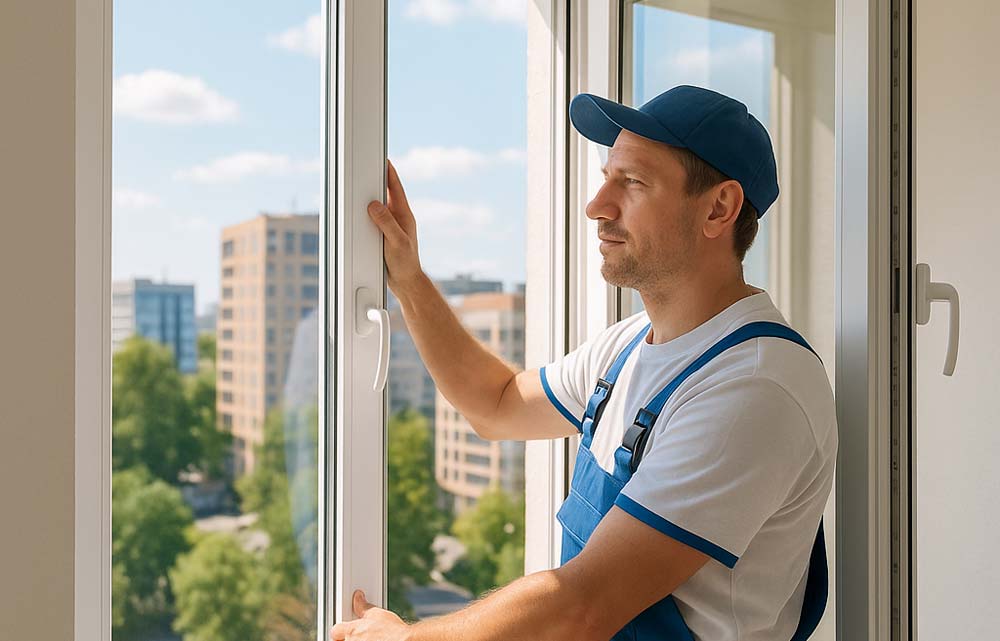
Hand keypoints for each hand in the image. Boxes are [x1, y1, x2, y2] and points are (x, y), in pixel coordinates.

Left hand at [329, 590, 410, 640]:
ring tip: (373, 638)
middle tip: (363, 633)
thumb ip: (362, 606)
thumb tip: (358, 597)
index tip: (348, 626)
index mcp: (351, 632)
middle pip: (342, 640)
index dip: (341, 628)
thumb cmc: (392, 631)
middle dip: (350, 636)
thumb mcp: (376, 613)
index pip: (335, 630)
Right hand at [368, 160, 423, 295]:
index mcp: (404, 215)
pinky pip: (371, 219)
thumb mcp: (396, 242)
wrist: (405, 281)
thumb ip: (387, 223)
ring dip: (367, 197)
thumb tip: (374, 205)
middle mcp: (397, 217)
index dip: (389, 172)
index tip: (383, 158)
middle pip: (384, 193)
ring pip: (376, 206)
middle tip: (366, 167)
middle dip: (375, 180)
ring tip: (358, 187)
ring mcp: (389, 225)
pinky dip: (363, 214)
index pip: (396, 188)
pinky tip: (355, 212)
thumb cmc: (405, 263)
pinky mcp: (381, 234)